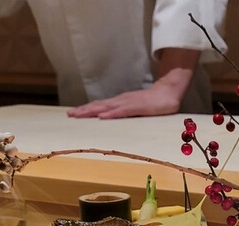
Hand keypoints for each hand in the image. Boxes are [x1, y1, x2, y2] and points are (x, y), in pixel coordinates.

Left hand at [67, 48, 200, 118]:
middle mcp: (121, 101)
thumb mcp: (138, 109)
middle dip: (84, 110)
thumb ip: (127, 114)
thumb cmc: (155, 103)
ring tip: (78, 115)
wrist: (169, 91)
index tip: (73, 114)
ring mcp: (128, 103)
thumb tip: (116, 120)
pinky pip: (122, 111)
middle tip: (70, 115)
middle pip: (99, 106)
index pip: (100, 106)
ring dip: (91, 111)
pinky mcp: (137, 107)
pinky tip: (101, 118)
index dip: (86, 110)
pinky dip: (111, 114)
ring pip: (106, 108)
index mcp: (120, 102)